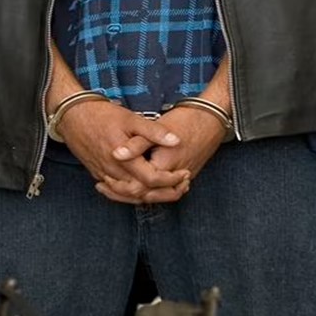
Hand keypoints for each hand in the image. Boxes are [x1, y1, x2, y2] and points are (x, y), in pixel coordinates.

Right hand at [55, 100, 190, 204]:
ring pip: (128, 196)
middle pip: (142, 193)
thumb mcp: (131, 118)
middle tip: (181, 185)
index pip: (152, 179)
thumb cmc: (102, 115)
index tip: (184, 173)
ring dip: (149, 196)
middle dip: (164, 192)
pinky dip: (131, 195)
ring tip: (167, 189)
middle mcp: (113, 171)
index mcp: (124, 158)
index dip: (171, 179)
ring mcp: (103, 174)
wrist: (72, 116)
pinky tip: (142, 190)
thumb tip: (176, 141)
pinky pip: (115, 192)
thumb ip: (154, 131)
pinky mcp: (97, 174)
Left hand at [104, 106, 227, 202]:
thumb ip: (136, 144)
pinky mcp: (186, 176)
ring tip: (116, 189)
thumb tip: (116, 154)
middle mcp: (174, 176)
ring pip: (157, 197)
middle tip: (104, 187)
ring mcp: (182, 178)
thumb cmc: (185, 120)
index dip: (118, 186)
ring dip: (136, 195)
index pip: (137, 186)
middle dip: (124, 194)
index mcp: (164, 165)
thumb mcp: (157, 128)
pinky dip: (151, 192)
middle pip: (145, 196)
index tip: (104, 179)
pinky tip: (138, 185)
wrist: (212, 118)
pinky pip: (166, 192)